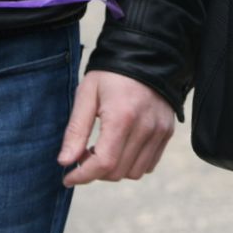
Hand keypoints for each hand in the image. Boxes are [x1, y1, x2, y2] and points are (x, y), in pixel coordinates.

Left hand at [58, 70, 175, 185]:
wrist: (145, 55)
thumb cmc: (110, 73)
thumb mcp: (86, 94)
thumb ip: (76, 130)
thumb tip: (65, 162)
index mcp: (122, 116)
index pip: (104, 163)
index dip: (82, 176)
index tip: (67, 178)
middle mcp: (145, 127)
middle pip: (117, 172)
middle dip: (95, 171)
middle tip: (83, 154)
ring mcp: (159, 131)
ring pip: (134, 172)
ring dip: (114, 169)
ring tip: (102, 150)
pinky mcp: (167, 132)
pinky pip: (149, 164)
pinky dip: (132, 163)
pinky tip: (120, 147)